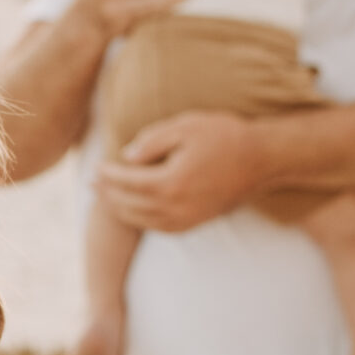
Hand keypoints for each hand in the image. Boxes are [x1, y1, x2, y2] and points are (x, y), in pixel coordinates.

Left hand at [96, 110, 269, 233]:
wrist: (262, 160)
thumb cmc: (225, 136)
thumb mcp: (186, 126)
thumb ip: (152, 140)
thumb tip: (126, 157)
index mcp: (171, 182)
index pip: (127, 182)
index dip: (108, 175)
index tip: (96, 166)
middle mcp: (176, 207)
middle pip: (129, 204)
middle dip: (108, 193)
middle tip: (92, 183)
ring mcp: (187, 219)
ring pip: (142, 220)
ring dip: (121, 208)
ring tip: (106, 196)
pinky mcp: (195, 223)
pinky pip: (159, 227)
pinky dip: (141, 219)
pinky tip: (134, 209)